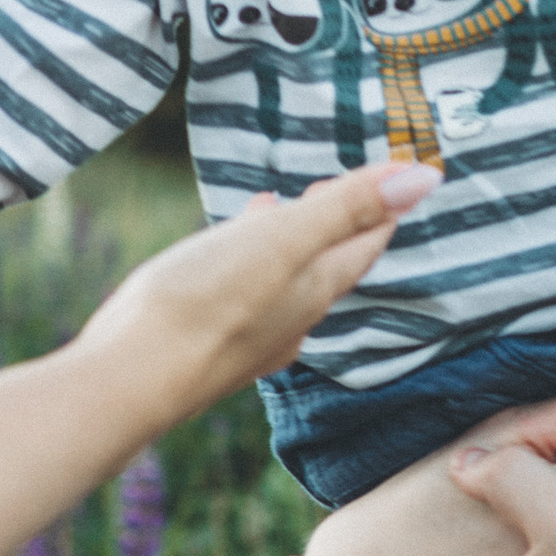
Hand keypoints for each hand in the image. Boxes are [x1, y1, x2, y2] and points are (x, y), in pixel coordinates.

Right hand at [74, 161, 440, 399]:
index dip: (381, 207)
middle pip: (327, 263)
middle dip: (338, 222)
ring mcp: (248, 334)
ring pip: (282, 279)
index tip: (396, 175)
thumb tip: (425, 178)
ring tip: (279, 210)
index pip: (364, 243)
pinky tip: (223, 253)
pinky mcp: (206, 340)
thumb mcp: (284, 240)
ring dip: (289, 242)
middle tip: (341, 186)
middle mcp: (290, 319)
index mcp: (314, 290)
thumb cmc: (207, 304)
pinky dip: (245, 261)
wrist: (131, 380)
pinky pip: (241, 292)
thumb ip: (347, 209)